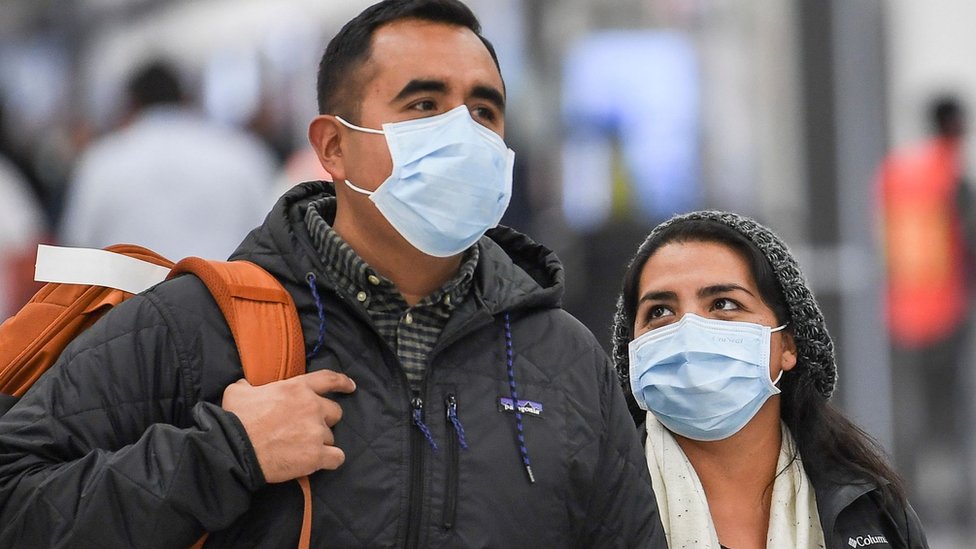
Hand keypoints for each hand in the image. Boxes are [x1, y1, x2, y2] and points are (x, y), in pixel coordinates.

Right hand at [222, 369, 355, 482]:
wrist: (235, 449)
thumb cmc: (235, 419)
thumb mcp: (239, 391)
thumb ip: (250, 386)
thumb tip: (248, 386)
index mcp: (297, 388)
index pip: (329, 380)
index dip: (342, 383)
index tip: (351, 387)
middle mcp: (312, 406)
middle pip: (335, 412)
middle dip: (324, 420)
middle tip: (307, 429)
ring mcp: (316, 431)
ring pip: (331, 436)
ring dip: (321, 442)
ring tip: (301, 449)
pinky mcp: (316, 455)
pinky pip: (336, 457)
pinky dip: (331, 460)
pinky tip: (321, 462)